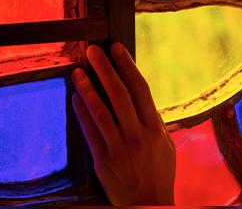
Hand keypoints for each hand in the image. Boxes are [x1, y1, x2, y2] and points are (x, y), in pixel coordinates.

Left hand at [71, 42, 175, 204]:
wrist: (148, 205)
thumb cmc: (160, 173)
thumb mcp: (165, 144)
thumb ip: (154, 120)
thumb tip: (142, 97)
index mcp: (155, 129)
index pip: (140, 89)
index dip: (127, 66)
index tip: (116, 48)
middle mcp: (138, 136)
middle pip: (119, 96)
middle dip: (106, 70)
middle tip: (93, 51)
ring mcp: (119, 149)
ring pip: (101, 112)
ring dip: (88, 89)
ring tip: (78, 70)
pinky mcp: (103, 162)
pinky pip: (90, 133)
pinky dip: (82, 114)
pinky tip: (75, 98)